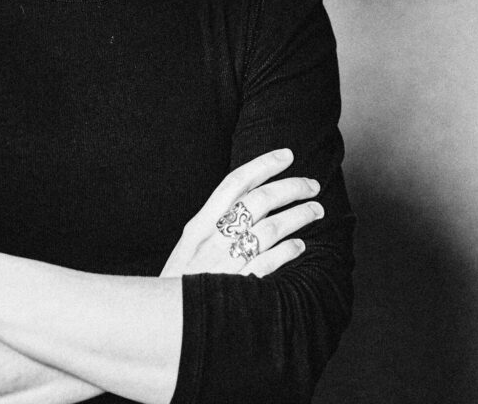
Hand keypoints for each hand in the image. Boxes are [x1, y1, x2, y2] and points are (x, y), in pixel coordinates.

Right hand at [160, 148, 322, 278]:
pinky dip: (288, 252)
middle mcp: (213, 238)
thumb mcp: (187, 247)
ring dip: (298, 216)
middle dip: (290, 187)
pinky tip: (300, 246)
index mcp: (199, 224)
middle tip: (312, 184)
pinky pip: (270, 262)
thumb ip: (210, 227)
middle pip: (258, 201)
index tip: (286, 154)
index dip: (263, 164)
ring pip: (270, 228)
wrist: (162, 322)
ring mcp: (227, 262)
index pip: (235, 183)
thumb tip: (242, 204)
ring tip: (316, 210)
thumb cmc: (177, 283)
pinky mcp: (240, 286)